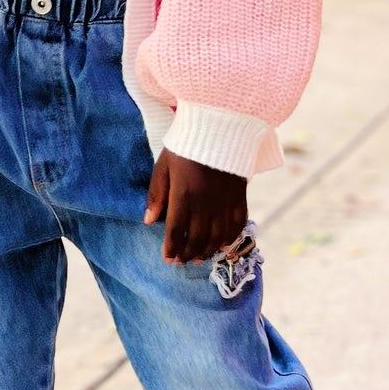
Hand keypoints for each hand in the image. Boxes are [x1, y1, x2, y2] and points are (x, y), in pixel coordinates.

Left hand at [144, 149, 247, 263]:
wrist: (219, 128)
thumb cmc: (185, 147)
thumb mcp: (163, 166)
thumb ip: (156, 195)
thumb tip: (148, 221)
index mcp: (183, 195)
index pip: (176, 231)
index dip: (171, 249)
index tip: (167, 259)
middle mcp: (205, 203)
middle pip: (197, 239)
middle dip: (187, 254)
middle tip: (181, 261)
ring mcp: (224, 202)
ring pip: (217, 237)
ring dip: (207, 252)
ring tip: (198, 258)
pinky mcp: (240, 198)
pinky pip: (237, 225)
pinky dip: (229, 239)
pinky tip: (222, 246)